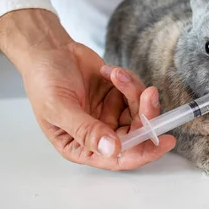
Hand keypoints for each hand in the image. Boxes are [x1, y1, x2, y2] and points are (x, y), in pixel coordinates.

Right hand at [0, 9, 175, 169]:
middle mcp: (100, 135)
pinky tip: (109, 70)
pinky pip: (137, 93)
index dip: (144, 153)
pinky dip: (129, 81)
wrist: (48, 49)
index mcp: (81, 147)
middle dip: (145, 115)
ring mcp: (111, 115)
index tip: (165, 140)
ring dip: (134, 91)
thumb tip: (113, 149)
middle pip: (136, 135)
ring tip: (116, 74)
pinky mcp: (118, 97)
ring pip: (140, 112)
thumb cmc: (44, 80)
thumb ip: (86, 130)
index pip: (119, 159)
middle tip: (148, 94)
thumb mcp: (59, 107)